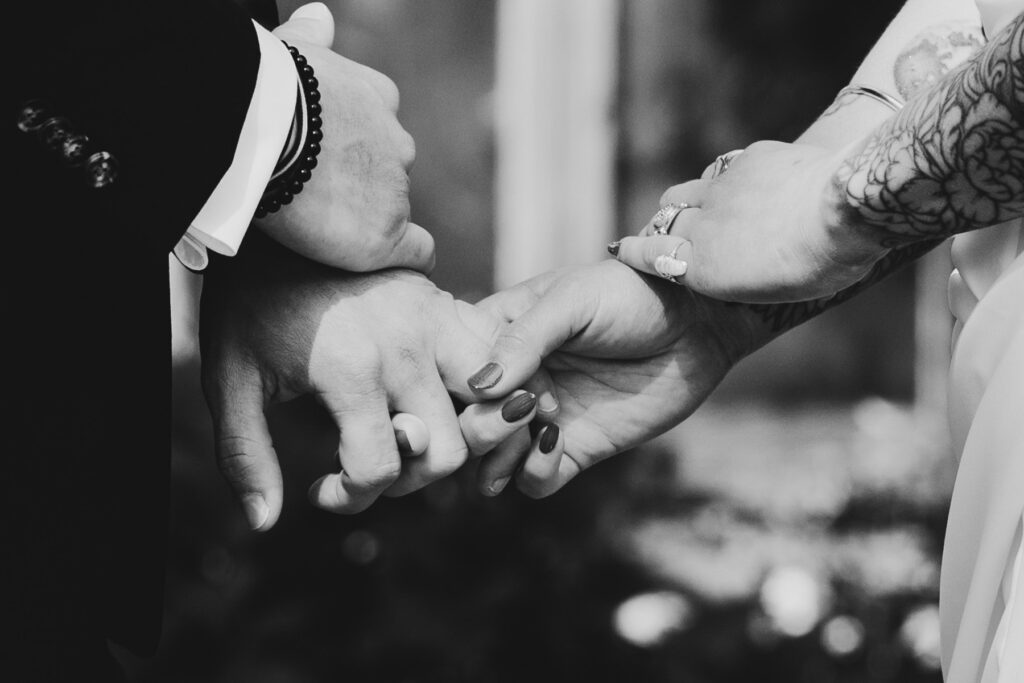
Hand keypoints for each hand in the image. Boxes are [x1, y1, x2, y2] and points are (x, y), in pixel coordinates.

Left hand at [199, 235, 536, 528]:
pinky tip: (438, 398)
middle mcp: (406, 347)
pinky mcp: (449, 304)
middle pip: (448, 452)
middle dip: (410, 477)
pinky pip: (492, 363)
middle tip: (370, 462)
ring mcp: (436, 321)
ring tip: (413, 431)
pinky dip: (481, 393)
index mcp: (352, 369)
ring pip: (490, 409)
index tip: (321, 490)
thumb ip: (246, 455)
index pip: (381, 469)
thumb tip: (266, 523)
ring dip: (458, 434)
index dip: (351, 498)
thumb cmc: (249, 304)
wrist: (282, 215)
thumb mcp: (231, 379)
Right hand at [258, 3, 433, 273]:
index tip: (332, 165)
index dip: (358, 152)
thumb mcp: (293, 50)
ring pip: (395, 211)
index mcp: (377, 99)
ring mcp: (395, 190)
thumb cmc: (265, 86)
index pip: (380, 131)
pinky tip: (395, 266)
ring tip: (328, 233)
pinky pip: (417, 252)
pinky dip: (409, 260)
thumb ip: (312, 39)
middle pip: (390, 173)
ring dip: (370, 222)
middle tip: (319, 201)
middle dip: (365, 187)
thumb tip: (321, 14)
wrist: (262, 124)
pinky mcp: (385, 234)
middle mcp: (397, 143)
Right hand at [466, 260, 757, 497]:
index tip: (497, 380)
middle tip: (523, 410)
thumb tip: (479, 386)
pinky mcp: (574, 449)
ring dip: (498, 457)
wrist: (699, 321)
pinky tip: (554, 445)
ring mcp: (541, 417)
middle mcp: (513, 380)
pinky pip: (534, 481)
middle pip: (464, 422)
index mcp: (498, 334)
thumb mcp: (573, 301)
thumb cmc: (632, 295)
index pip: (449, 371)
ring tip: (533, 432)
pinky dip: (532, 474)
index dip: (460, 386)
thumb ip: (524, 340)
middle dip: (480, 426)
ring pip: (490, 459)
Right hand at [614, 141, 887, 302]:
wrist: (846, 208)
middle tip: (663, 232)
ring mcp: (722, 189)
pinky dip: (724, 183)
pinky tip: (743, 188)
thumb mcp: (770, 292)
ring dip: (686, 202)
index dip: (633, 251)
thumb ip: (734, 277)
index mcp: (703, 268)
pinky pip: (723, 170)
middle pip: (664, 219)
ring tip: (700, 209)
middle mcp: (702, 226)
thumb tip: (721, 266)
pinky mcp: (748, 159)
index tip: (619, 249)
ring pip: (686, 191)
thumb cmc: (818, 266)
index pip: (649, 253)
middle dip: (660, 227)